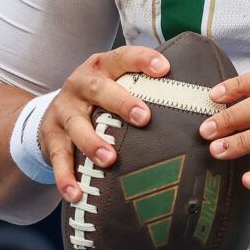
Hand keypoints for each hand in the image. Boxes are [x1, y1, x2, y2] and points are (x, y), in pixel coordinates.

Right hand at [40, 46, 169, 202]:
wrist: (51, 113)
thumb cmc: (99, 99)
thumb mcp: (116, 84)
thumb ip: (145, 88)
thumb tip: (198, 100)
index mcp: (102, 68)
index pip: (123, 57)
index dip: (142, 60)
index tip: (164, 69)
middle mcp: (80, 84)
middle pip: (98, 89)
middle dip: (121, 102)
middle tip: (143, 117)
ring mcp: (64, 110)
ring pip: (76, 124)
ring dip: (93, 142)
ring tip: (110, 159)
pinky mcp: (51, 136)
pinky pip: (58, 158)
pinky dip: (66, 177)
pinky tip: (76, 192)